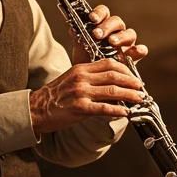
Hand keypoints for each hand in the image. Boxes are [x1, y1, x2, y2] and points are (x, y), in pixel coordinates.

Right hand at [29, 58, 144, 134]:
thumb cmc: (54, 96)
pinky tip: (126, 112)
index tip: (134, 78)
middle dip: (132, 82)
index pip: (109, 64)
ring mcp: (81, 92)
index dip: (126, 70)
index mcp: (81, 69)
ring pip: (112, 91)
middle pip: (114, 76)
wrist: (35, 109)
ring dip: (130, 96)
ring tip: (139, 100)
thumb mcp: (72, 80)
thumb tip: (111, 85)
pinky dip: (117, 110)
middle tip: (141, 88)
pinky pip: (103, 108)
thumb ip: (90, 79)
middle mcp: (82, 78)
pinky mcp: (79, 108)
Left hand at [70, 3, 147, 65]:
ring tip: (112, 42)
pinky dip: (139, 50)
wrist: (92, 82)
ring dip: (121, 36)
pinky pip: (141, 50)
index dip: (99, 13)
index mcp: (103, 26)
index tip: (92, 18)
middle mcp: (116, 32)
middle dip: (107, 27)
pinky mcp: (134, 56)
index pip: (104, 13)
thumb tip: (72, 30)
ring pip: (129, 33)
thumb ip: (79, 40)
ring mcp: (127, 43)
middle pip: (116, 22)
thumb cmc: (87, 62)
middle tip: (97, 35)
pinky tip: (133, 52)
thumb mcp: (80, 51)